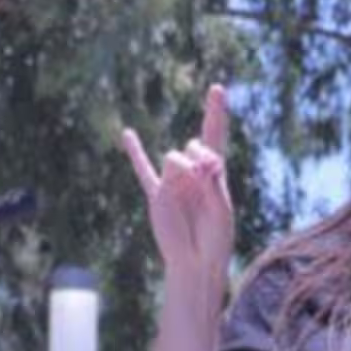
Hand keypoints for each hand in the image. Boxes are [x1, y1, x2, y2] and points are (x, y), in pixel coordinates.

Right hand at [122, 85, 235, 280]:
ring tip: (193, 185)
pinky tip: (127, 133)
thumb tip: (201, 159)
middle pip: (194, 144)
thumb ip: (213, 182)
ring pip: (174, 156)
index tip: (218, 88)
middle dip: (202, 155)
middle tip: (209, 173)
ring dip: (185, 166)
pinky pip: (143, 170)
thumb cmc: (216, 239)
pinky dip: (135, 152)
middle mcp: (194, 173)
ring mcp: (174, 182)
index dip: (216, 112)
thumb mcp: (222, 209)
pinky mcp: (157, 195)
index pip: (215, 135)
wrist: (197, 262)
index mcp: (215, 173)